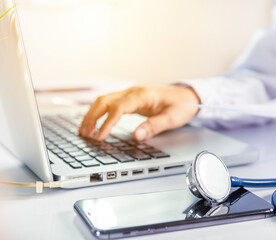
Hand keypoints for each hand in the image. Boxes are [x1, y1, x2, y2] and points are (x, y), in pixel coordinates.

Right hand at [79, 86, 200, 140]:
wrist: (187, 96)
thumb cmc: (181, 106)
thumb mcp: (171, 118)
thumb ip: (154, 126)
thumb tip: (136, 136)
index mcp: (142, 95)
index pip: (118, 107)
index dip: (107, 122)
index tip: (99, 136)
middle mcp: (133, 92)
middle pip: (105, 101)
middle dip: (92, 117)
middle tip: (84, 134)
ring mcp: (130, 94)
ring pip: (104, 101)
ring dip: (92, 114)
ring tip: (84, 131)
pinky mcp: (130, 99)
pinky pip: (109, 104)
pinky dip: (99, 113)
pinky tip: (94, 123)